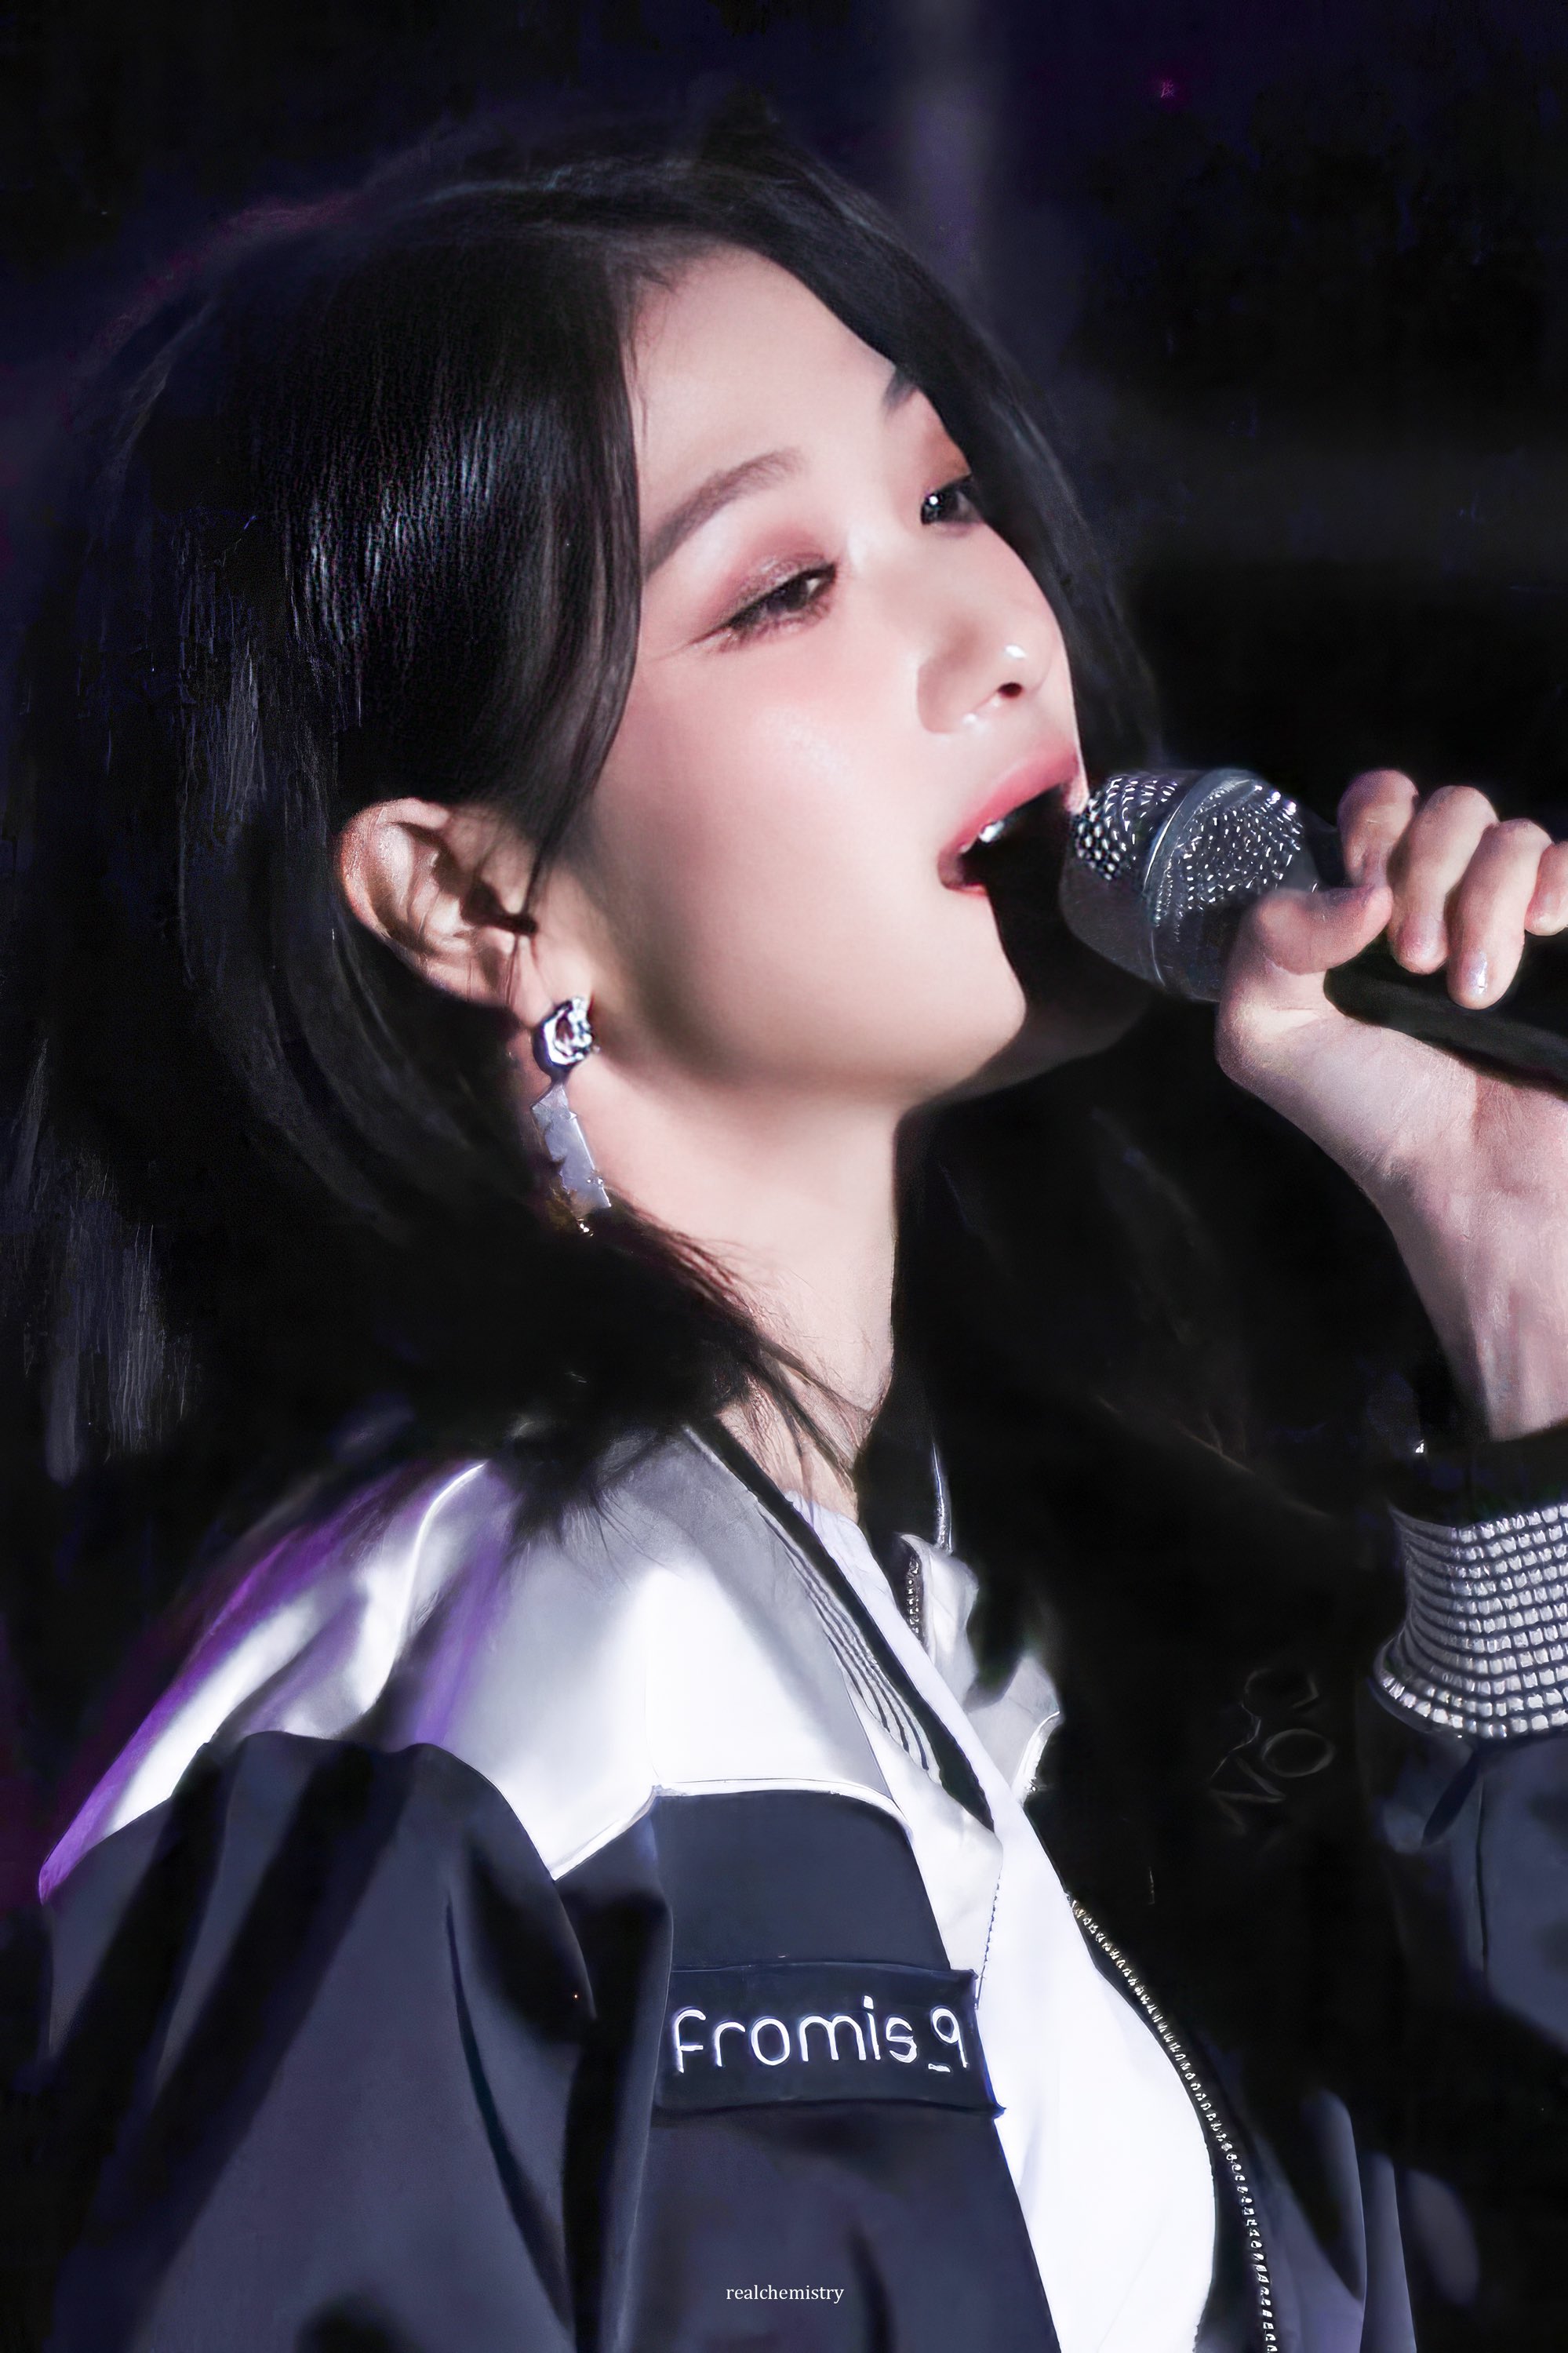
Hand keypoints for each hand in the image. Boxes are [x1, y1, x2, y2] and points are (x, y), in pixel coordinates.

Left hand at [1216, 770, 1567, 1439]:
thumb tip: (1359, 888)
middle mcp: (1445, 900)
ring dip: (1485, 905)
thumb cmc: (1370, 1115)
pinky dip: (1555, 880)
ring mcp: (1516, 917)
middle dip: (1425, 874)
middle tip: (1416, 962)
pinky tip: (1543, 930)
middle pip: (1446, 809)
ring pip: (1511, 834)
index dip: (1372, 829)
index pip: (1378, 804)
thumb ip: (1263, 943)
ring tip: (1473, 993)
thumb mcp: (1265, 1037)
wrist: (1473, 1181)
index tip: (1366, 903)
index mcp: (1367, 907)